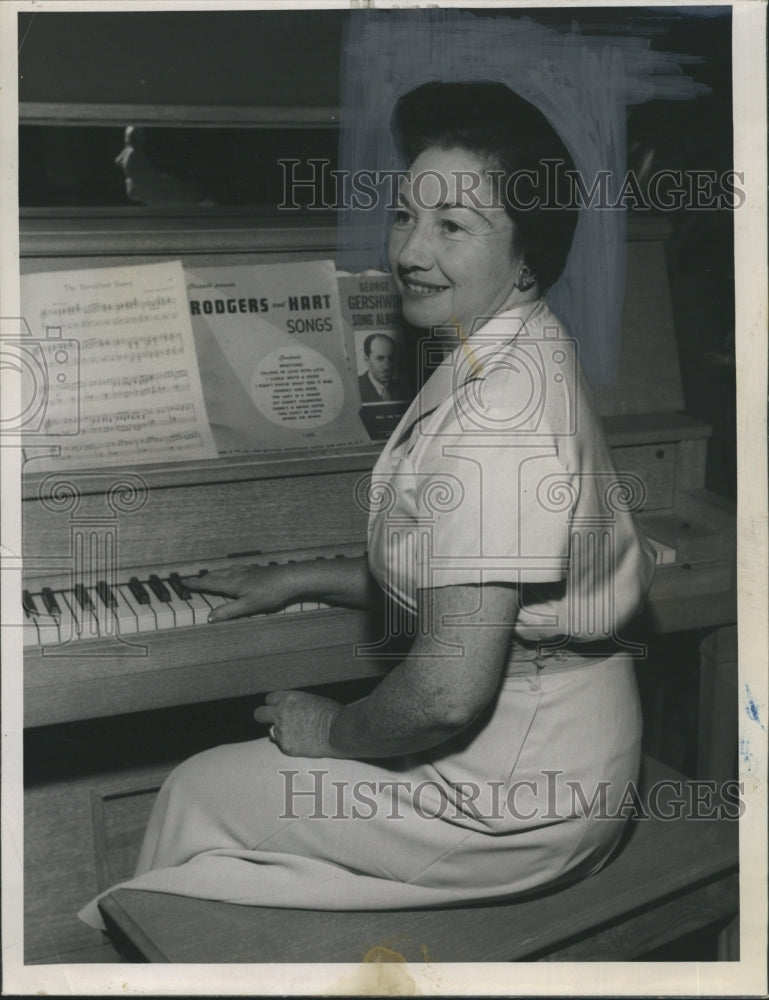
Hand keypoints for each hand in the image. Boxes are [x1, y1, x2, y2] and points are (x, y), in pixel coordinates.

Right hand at [182, 563, 296, 622]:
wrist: (291, 578)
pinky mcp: (256, 570)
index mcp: (232, 584)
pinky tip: (233, 572)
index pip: (209, 584)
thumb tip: (209, 618)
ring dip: (213, 574)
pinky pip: (235, 569)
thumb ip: (229, 611)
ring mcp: (247, 571)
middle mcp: (237, 575)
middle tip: (191, 580)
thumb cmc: (271, 593)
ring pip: (225, 571)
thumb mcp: (249, 606)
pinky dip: (227, 571)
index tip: (183, 582)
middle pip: (215, 575)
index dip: (195, 584)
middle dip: (202, 579)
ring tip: (208, 576)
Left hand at [254, 690, 342, 757]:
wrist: (339, 731)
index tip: (279, 709)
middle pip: (259, 714)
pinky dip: (291, 745)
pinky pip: (283, 745)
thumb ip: (295, 704)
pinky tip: (304, 743)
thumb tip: (291, 711)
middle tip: (272, 721)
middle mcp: (281, 713)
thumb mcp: (311, 700)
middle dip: (264, 717)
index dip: (275, 705)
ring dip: (280, 733)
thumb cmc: (331, 714)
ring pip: (272, 732)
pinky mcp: (286, 747)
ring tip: (297, 734)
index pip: (269, 699)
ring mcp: (282, 731)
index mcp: (288, 698)